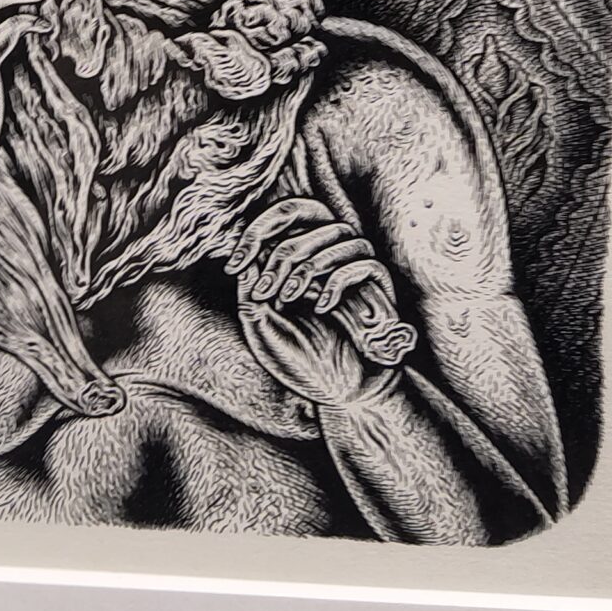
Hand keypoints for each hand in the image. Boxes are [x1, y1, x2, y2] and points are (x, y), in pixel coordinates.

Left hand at [225, 198, 416, 407]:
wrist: (339, 396)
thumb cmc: (301, 362)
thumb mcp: (261, 328)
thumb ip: (250, 290)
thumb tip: (245, 254)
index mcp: (299, 259)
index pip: (286, 214)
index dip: (257, 229)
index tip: (233, 265)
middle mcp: (327, 256)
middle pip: (312, 213)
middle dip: (281, 252)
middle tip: (265, 292)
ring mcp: (354, 270)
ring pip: (341, 232)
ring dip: (307, 265)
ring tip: (288, 300)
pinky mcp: (378, 291)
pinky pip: (365, 262)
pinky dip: (339, 281)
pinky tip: (321, 308)